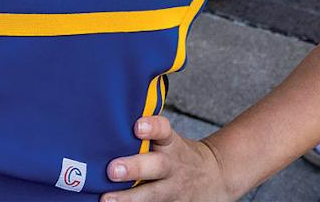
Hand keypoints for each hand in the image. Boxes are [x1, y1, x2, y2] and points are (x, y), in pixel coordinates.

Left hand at [103, 116, 235, 199]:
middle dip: (135, 167)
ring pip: (152, 194)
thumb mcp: (170, 141)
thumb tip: (106, 125)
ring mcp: (172, 188)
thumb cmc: (178, 155)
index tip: (137, 127)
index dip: (152, 127)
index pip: (164, 130)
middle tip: (113, 169)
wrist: (213, 178)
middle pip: (156, 165)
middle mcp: (172, 166)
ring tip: (107, 199)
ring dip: (129, 198)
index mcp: (171, 144)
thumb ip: (146, 137)